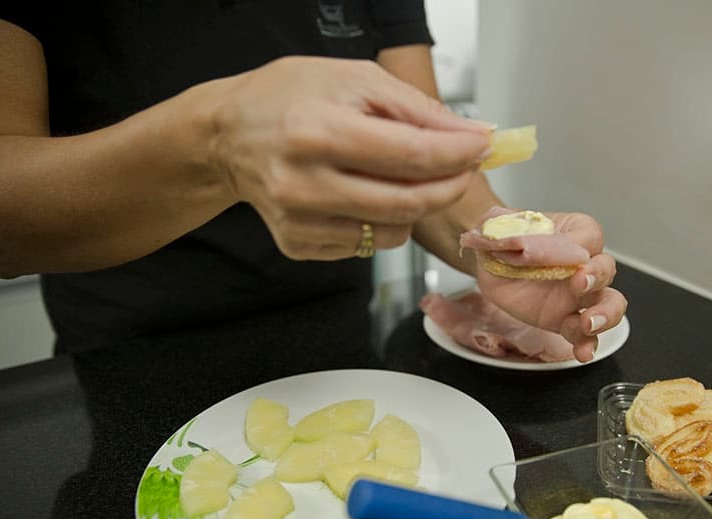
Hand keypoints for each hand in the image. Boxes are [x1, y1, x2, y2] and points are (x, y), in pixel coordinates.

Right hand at [210, 56, 491, 259]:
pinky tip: (364, 193)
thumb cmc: (290, 96)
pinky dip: (381, 221)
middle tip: (461, 167)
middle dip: (449, 185)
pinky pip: (366, 245)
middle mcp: (303, 183)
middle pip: (407, 203)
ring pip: (392, 232)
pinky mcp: (297, 244)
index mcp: (317, 132)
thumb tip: (473, 136)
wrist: (228, 134)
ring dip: (415, 206)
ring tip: (402, 176)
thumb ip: (417, 110)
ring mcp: (298, 220)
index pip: (411, 156)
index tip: (482, 146)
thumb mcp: (354, 79)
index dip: (458, 154)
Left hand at [475, 208, 627, 362]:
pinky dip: (586, 344)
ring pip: (608, 303)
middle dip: (598, 277)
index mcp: (574, 233)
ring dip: (604, 314)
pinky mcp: (565, 319)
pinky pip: (584, 334)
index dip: (576, 245)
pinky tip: (583, 352)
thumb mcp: (501, 227)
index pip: (588, 235)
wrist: (491, 262)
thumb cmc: (506, 240)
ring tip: (588, 323)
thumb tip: (514, 242)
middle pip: (606, 269)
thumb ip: (509, 231)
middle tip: (580, 283)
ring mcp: (578, 295)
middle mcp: (584, 264)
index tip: (555, 251)